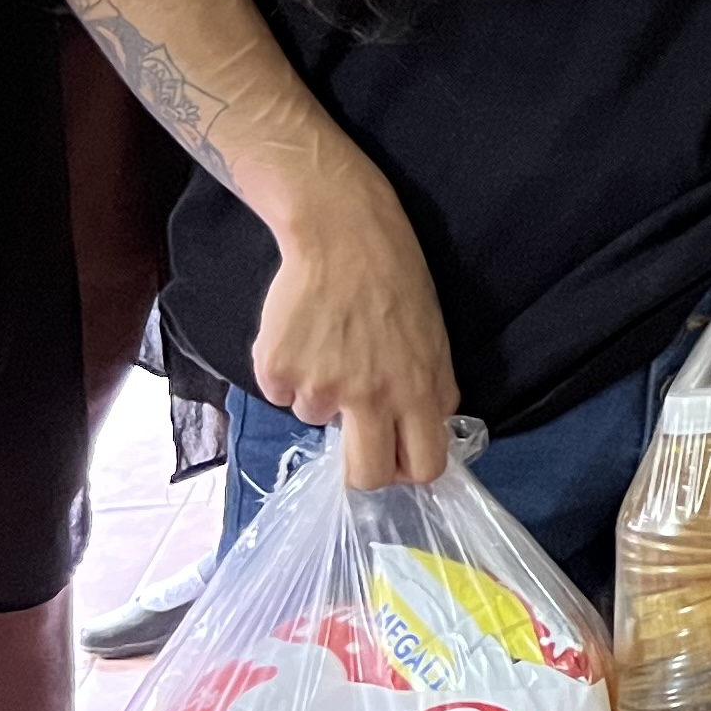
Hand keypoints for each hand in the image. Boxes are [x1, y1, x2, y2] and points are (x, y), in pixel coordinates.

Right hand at [258, 166, 457, 489]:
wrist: (343, 236)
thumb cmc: (396, 283)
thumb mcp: (434, 339)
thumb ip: (432, 390)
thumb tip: (427, 435)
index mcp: (418, 389)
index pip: (423, 466)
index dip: (409, 472)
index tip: (397, 459)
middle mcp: (368, 396)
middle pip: (364, 475)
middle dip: (359, 469)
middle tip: (355, 439)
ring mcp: (318, 385)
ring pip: (314, 418)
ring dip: (320, 392)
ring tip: (331, 344)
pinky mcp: (276, 370)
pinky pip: (279, 393)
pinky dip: (288, 372)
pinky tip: (303, 335)